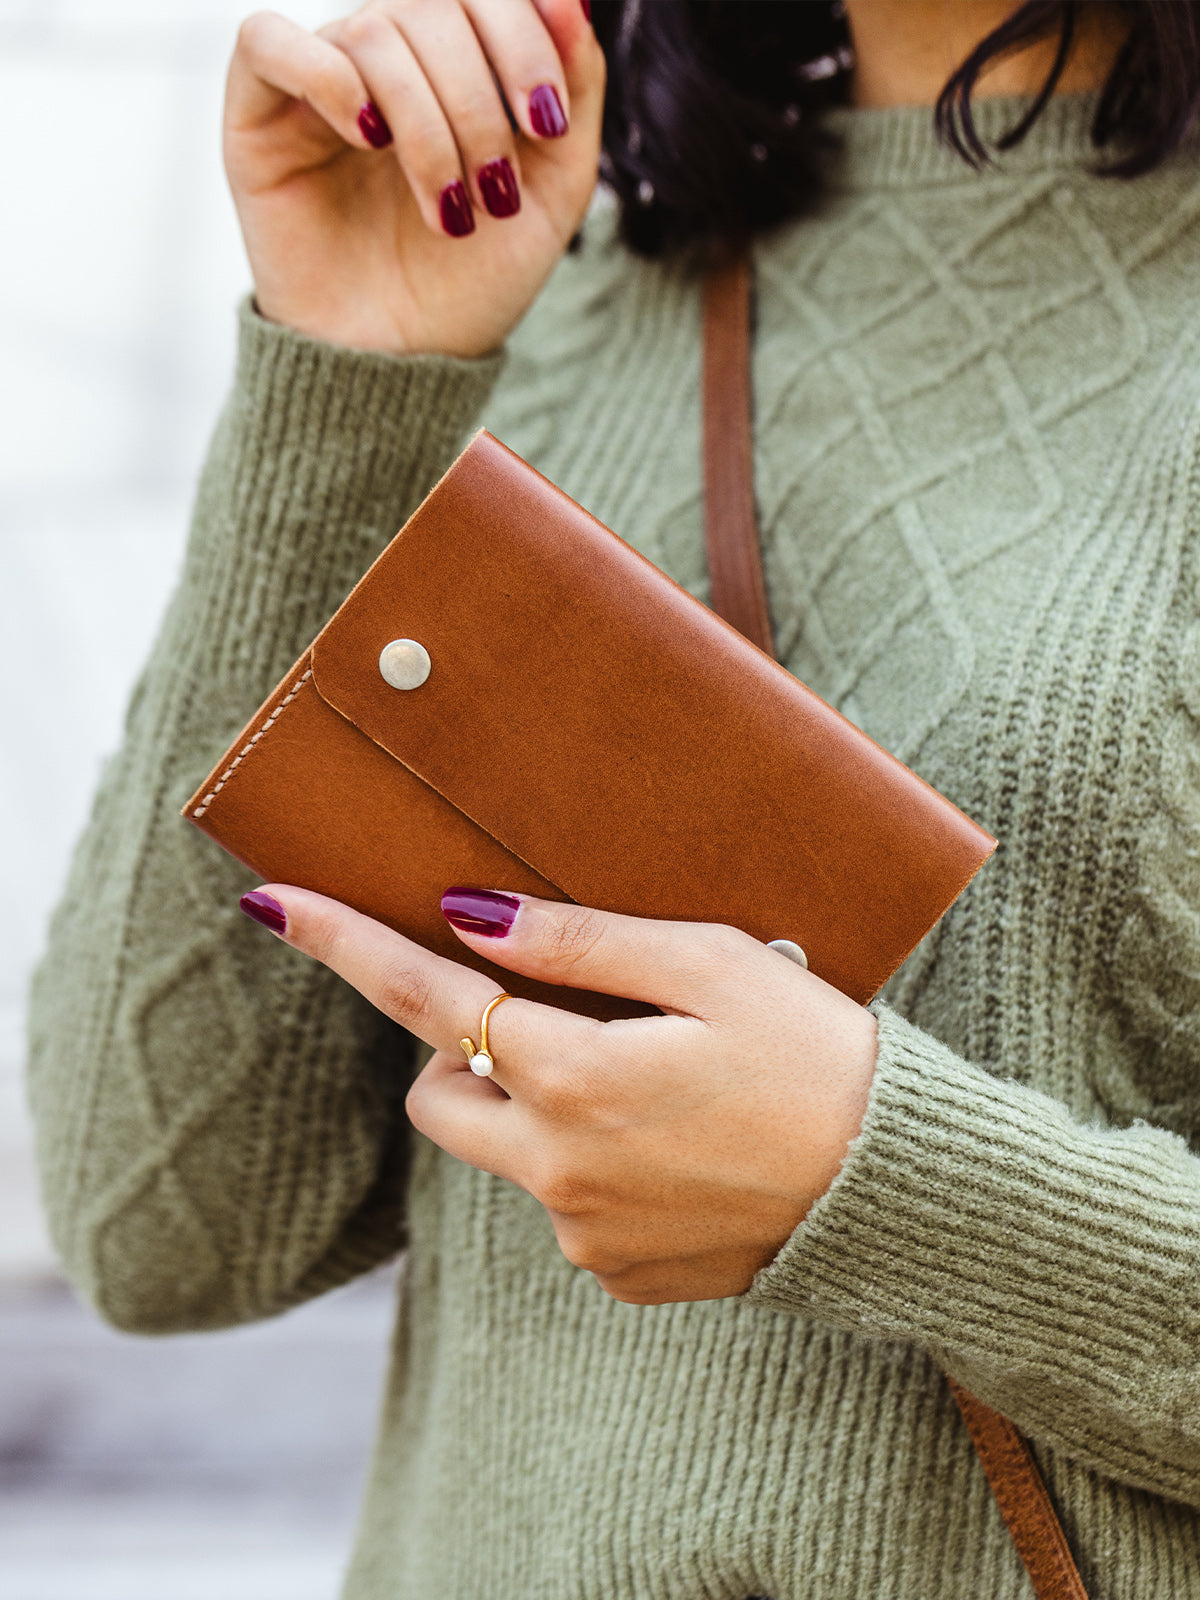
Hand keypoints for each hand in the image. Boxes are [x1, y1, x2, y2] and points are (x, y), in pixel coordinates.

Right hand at [225, 1, 603, 356]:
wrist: (403, 366)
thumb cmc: (471, 283)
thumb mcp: (554, 189)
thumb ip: (574, 86)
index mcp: (451, 62)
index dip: (523, 36)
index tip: (545, 125)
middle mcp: (384, 60)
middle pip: (432, 8)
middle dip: (478, 101)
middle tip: (493, 189)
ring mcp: (318, 82)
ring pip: (372, 31)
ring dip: (426, 125)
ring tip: (448, 210)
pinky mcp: (257, 115)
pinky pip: (268, 41)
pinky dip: (326, 77)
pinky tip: (367, 138)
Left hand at [241, 886, 877, 1303]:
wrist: (901, 1193)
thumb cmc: (818, 1056)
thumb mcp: (711, 966)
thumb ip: (579, 943)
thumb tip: (467, 917)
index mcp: (578, 1078)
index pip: (429, 997)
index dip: (346, 945)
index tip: (271, 902)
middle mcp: (559, 1169)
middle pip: (438, 1094)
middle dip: (459, 1047)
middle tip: (549, 1011)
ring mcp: (583, 1233)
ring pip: (502, 1149)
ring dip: (531, 1104)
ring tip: (641, 1078)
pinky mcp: (616, 1275)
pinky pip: (560, 1204)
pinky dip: (585, 1162)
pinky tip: (672, 1141)